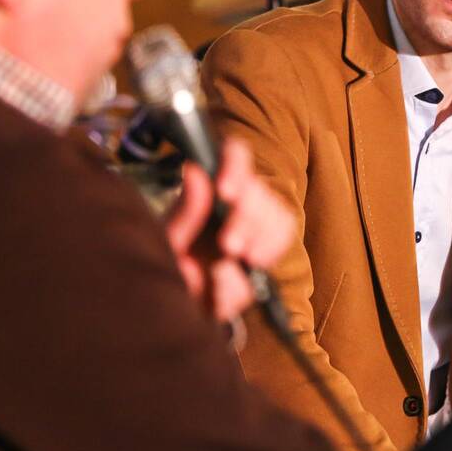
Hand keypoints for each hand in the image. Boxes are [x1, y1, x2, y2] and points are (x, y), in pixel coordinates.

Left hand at [164, 137, 294, 320]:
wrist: (174, 297)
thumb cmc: (170, 263)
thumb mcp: (168, 240)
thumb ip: (184, 212)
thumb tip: (194, 171)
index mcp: (210, 185)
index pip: (233, 153)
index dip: (235, 165)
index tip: (224, 191)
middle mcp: (237, 198)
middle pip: (259, 189)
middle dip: (247, 217)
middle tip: (228, 245)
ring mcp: (255, 221)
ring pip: (278, 212)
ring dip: (262, 235)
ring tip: (239, 256)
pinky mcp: (268, 245)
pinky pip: (283, 237)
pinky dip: (271, 249)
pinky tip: (253, 261)